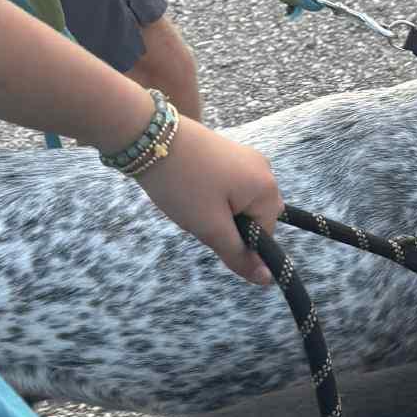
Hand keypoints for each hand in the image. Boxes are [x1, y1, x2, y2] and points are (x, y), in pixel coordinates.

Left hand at [129, 117, 284, 286]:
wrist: (149, 137)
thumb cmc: (182, 184)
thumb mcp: (210, 227)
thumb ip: (239, 255)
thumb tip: (267, 280)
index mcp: (267, 189)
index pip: (264, 235)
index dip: (235, 240)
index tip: (207, 225)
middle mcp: (265, 170)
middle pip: (254, 216)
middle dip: (227, 223)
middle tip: (197, 212)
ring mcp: (248, 158)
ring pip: (239, 203)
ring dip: (217, 209)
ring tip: (191, 197)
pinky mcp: (230, 152)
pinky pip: (230, 186)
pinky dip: (212, 193)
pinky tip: (191, 185)